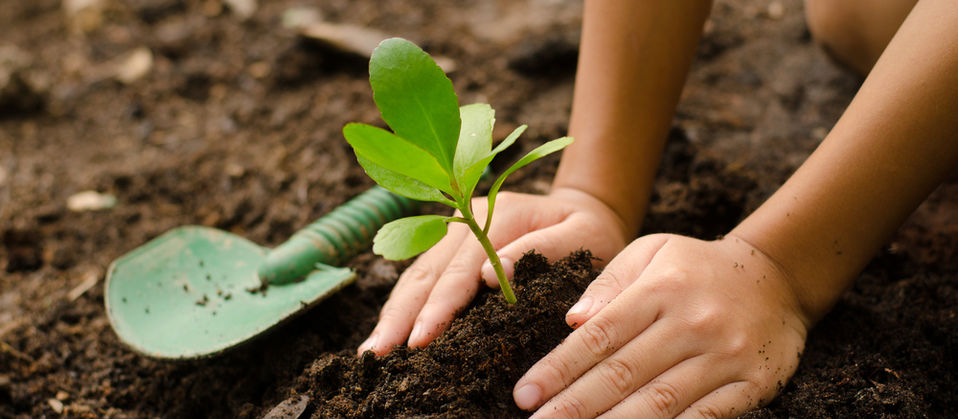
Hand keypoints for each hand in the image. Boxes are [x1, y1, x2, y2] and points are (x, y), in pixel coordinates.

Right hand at [357, 187, 630, 354]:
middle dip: (400, 316)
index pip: (461, 269)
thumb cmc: (591, 231)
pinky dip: (402, 305)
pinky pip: (420, 276)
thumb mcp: (583, 236)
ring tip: (372, 351)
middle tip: (378, 354)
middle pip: (426, 271)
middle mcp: (467, 217)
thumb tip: (491, 276)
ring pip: (416, 274)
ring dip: (393, 313)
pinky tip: (388, 331)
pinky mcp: (450, 244)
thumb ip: (542, 249)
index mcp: (499, 214)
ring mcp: (454, 229)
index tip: (421, 339)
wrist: (586, 208)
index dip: (439, 306)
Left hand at [513, 234, 810, 417]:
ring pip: (659, 402)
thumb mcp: (653, 252)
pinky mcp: (752, 384)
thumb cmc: (697, 267)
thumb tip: (572, 319)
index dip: (558, 369)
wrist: (778, 276)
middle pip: (622, 374)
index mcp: (660, 289)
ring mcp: (724, 356)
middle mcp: (691, 323)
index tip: (524, 394)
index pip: (599, 336)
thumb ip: (610, 282)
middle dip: (574, 405)